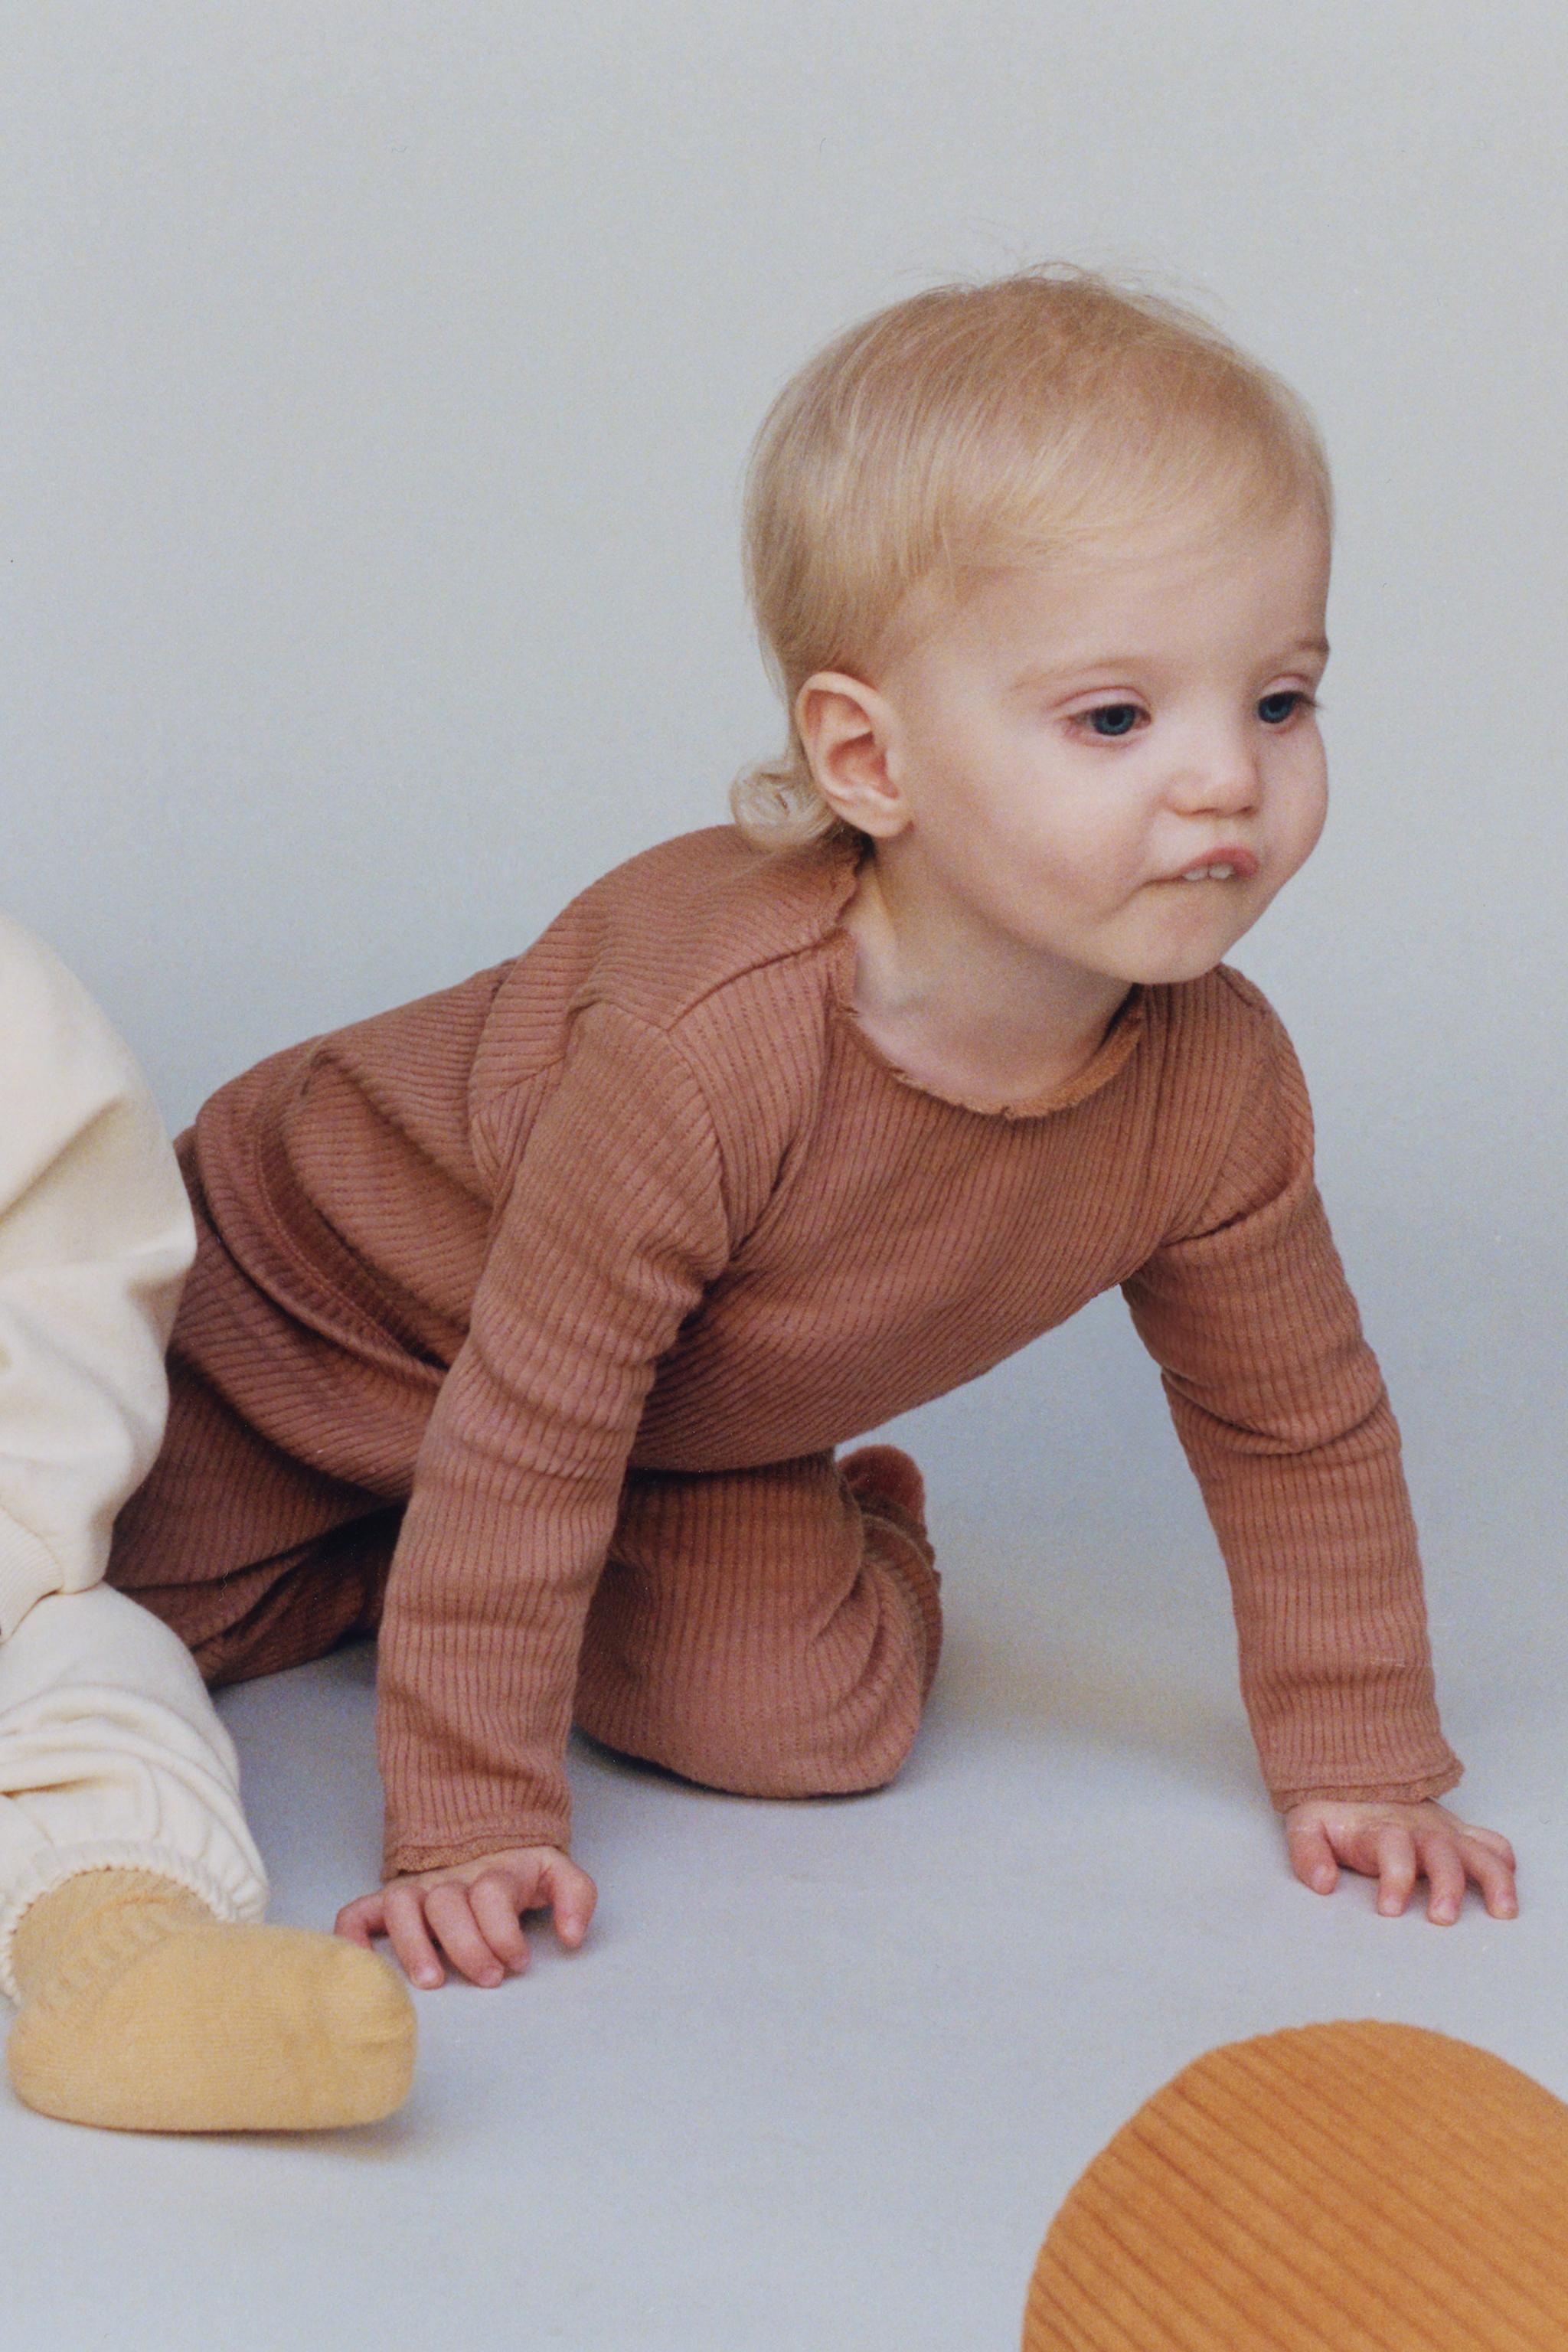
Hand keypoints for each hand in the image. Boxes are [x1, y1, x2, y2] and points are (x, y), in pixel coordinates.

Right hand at [335, 1844, 597, 1987]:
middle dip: (469, 1946)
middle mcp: (449, 1880)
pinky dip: (351, 1935)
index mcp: (492, 1872)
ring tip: (433, 1982)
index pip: (492, 1894)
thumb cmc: (518, 1873)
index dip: (505, 1931)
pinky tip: (362, 1963)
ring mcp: (415, 1890)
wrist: (483, 1837)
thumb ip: (576, 1897)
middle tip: (489, 1979)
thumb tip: (572, 1936)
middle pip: (448, 1905)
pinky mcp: (387, 1902)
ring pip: (402, 1907)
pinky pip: (358, 1912)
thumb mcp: (556, 1873)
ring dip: (413, 1944)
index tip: (519, 1962)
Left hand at [1284, 1798, 1516, 1924]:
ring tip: (1502, 1910)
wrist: (1351, 1771)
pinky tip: (1508, 1884)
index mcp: (1380, 1829)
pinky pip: (1488, 1841)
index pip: (1392, 1849)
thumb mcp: (1307, 1826)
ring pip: (1475, 1849)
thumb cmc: (1332, 1810)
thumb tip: (1322, 1883)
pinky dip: (1502, 1861)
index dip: (1394, 1878)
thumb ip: (1308, 1854)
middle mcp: (1417, 1828)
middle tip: (1441, 1918)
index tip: (1389, 1908)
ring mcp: (1442, 1829)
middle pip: (1440, 1851)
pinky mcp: (1457, 1831)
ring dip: (1491, 1878)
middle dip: (1445, 1885)